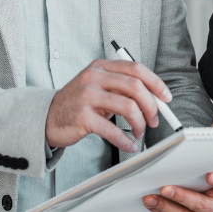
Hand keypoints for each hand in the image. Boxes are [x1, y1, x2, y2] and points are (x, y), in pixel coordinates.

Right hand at [45, 59, 171, 152]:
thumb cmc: (78, 103)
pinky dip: (125, 140)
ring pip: (128, 107)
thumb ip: (121, 88)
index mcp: (101, 66)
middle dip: (151, 106)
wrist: (46, 117)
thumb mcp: (98, 87)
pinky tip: (129, 145)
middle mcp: (94, 77)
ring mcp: (87, 96)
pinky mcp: (82, 117)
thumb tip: (154, 99)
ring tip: (139, 132)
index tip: (166, 97)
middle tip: (154, 120)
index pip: (136, 68)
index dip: (155, 83)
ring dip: (140, 123)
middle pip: (135, 87)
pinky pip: (111, 130)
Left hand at [143, 171, 212, 211]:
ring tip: (151, 198)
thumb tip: (185, 155)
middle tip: (166, 188)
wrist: (201, 195)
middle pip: (201, 204)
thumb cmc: (203, 180)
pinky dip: (160, 211)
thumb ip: (200, 166)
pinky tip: (151, 203)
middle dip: (181, 196)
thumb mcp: (206, 172)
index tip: (210, 175)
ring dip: (164, 206)